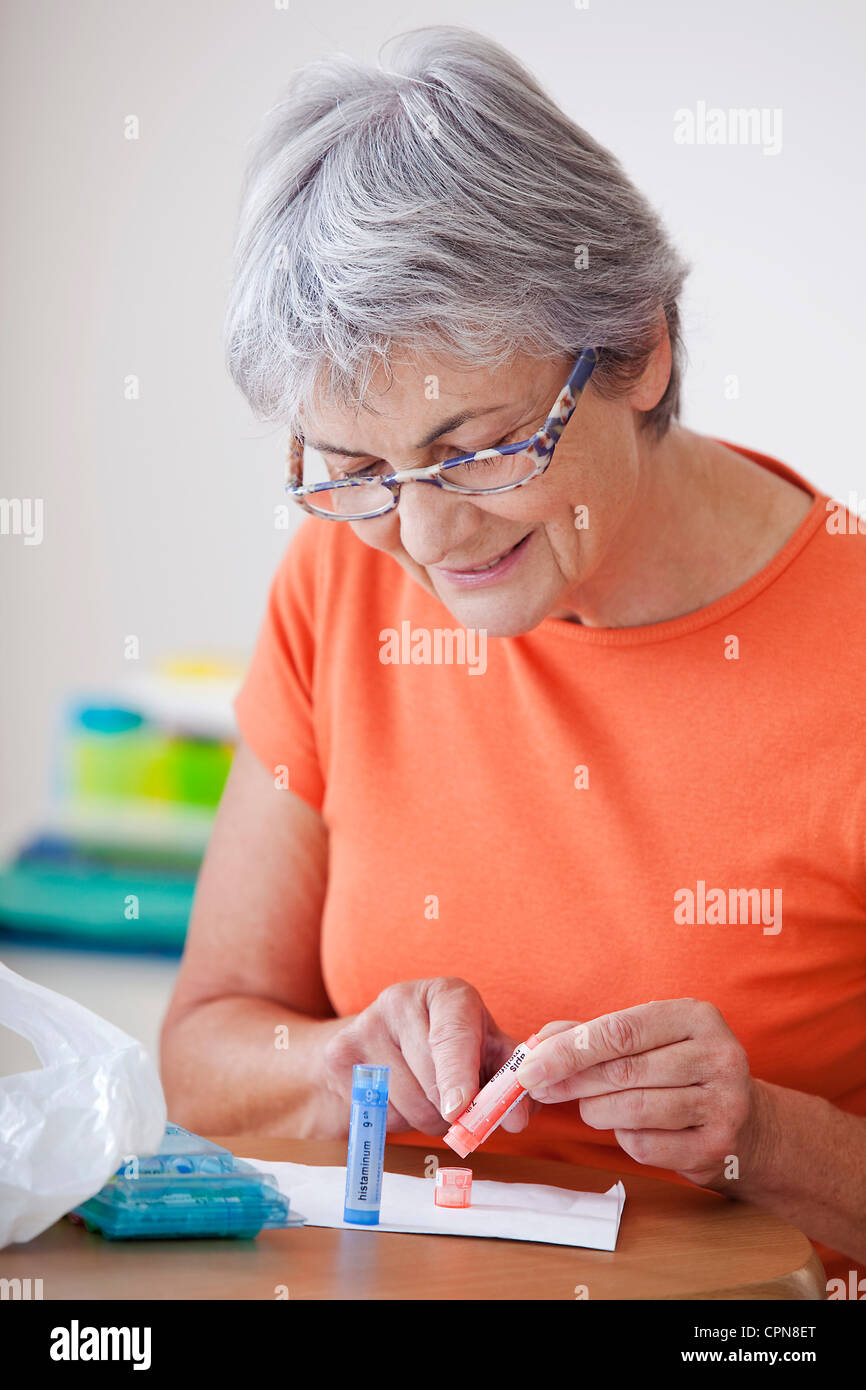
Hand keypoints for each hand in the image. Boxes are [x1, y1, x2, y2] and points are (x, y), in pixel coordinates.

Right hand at [320, 977, 531, 1135]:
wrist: (386, 1043)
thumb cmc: (451, 1049)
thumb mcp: (487, 1053)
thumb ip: (509, 1082)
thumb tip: (516, 1118)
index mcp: (448, 994)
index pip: (453, 1034)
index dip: (459, 1074)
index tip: (460, 1108)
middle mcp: (402, 999)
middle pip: (430, 1078)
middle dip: (451, 1110)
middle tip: (458, 1109)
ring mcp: (365, 1024)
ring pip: (405, 1101)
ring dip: (425, 1119)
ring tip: (428, 1100)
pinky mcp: (339, 1054)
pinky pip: (377, 1111)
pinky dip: (396, 1119)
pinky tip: (398, 1097)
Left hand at [512, 999, 761, 1186]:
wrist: (745, 1121)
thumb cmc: (680, 1070)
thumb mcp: (647, 1038)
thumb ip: (592, 1034)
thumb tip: (539, 1043)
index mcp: (697, 1016)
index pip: (621, 1030)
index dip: (569, 1050)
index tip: (530, 1066)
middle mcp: (719, 1055)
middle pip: (624, 1070)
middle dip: (572, 1082)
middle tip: (540, 1089)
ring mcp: (724, 1103)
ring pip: (632, 1109)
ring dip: (595, 1111)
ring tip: (589, 1107)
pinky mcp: (717, 1145)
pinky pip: (646, 1145)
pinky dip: (623, 1138)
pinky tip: (626, 1127)